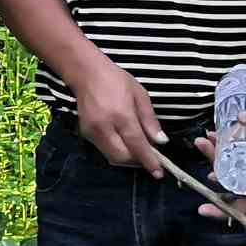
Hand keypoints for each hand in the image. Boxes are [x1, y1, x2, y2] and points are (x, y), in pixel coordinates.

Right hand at [73, 52, 167, 175]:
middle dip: (138, 162)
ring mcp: (92, 132)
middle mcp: (105, 127)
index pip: (137, 144)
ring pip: (112, 157)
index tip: (159, 173)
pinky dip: (117, 152)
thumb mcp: (140, 94)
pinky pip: (104, 150)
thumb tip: (160, 142)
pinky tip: (125, 144)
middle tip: (151, 159)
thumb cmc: (116, 80)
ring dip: (128, 159)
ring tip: (139, 152)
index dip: (149, 160)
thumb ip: (150, 120)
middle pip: (123, 157)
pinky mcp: (85, 134)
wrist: (86, 73)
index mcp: (121, 115)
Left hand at [189, 113, 245, 216]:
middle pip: (231, 183)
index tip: (203, 209)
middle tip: (202, 145)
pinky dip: (223, 150)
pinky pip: (235, 158)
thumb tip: (241, 117)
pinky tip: (216, 137)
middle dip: (214, 167)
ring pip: (230, 170)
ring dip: (215, 157)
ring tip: (204, 140)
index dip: (224, 210)